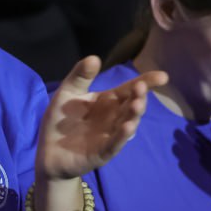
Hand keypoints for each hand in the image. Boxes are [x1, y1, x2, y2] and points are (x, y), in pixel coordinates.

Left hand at [35, 57, 168, 181]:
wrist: (48, 153)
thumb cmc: (60, 121)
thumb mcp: (68, 93)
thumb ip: (80, 76)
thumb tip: (95, 57)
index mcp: (108, 101)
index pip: (130, 89)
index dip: (147, 82)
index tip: (163, 77)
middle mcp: (114, 118)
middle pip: (131, 106)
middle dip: (139, 96)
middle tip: (141, 87)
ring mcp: (110, 136)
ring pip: (127, 124)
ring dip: (133, 115)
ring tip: (137, 104)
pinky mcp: (102, 153)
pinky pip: (115, 144)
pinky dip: (122, 136)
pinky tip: (128, 127)